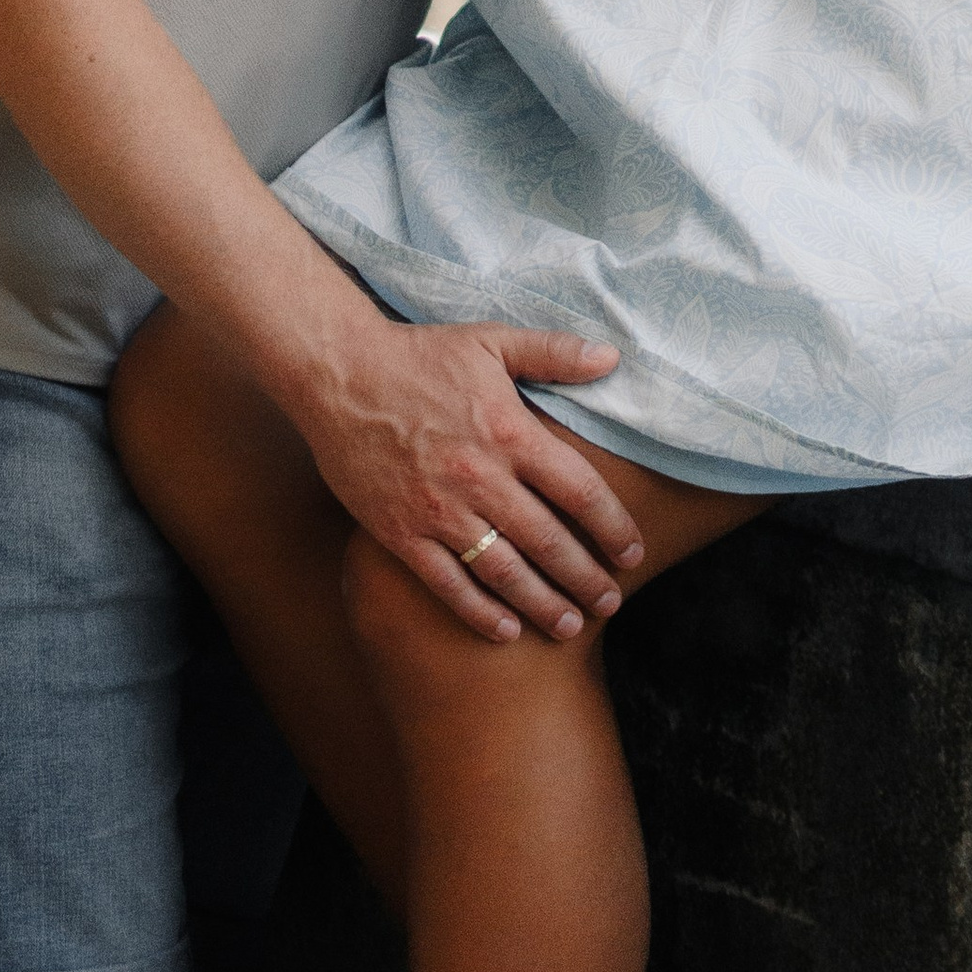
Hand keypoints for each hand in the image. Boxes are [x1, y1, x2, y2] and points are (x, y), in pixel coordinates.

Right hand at [288, 312, 643, 645]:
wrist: (338, 374)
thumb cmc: (419, 354)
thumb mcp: (490, 341)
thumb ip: (553, 353)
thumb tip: (611, 357)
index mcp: (508, 431)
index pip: (579, 491)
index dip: (612, 527)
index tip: (632, 553)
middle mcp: (480, 478)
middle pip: (548, 541)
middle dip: (585, 577)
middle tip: (610, 602)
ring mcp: (439, 510)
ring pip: (503, 571)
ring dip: (542, 603)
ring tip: (569, 625)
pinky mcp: (401, 532)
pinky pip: (447, 583)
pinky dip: (479, 612)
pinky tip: (505, 630)